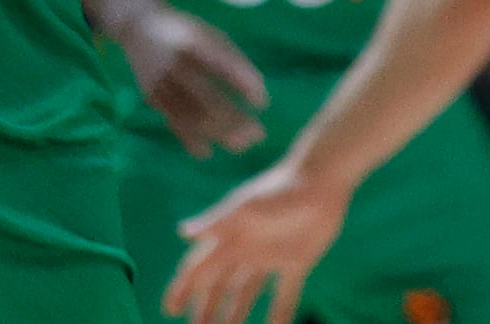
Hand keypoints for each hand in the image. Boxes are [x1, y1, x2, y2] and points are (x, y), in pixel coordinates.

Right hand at [113, 0, 270, 158]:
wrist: (136, 25)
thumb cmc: (185, 32)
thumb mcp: (209, 33)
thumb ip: (233, 59)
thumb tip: (258, 98)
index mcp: (191, 39)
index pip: (221, 64)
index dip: (243, 84)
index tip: (262, 102)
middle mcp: (174, 61)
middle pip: (207, 97)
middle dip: (235, 120)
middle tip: (259, 134)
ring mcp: (160, 80)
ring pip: (191, 115)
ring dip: (218, 134)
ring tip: (242, 145)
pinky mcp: (151, 95)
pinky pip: (172, 122)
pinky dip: (189, 140)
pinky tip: (207, 151)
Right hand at [167, 152, 352, 323]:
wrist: (319, 180)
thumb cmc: (277, 188)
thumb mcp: (245, 206)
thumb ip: (215, 221)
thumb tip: (182, 232)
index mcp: (228, 238)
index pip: (199, 268)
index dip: (183, 288)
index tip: (170, 310)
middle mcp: (245, 250)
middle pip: (219, 285)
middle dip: (206, 308)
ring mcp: (270, 257)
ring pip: (246, 292)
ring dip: (235, 313)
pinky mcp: (296, 261)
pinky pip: (285, 293)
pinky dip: (281, 312)